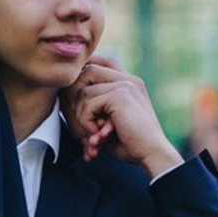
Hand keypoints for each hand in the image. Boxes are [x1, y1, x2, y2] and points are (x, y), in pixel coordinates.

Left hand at [66, 59, 182, 176]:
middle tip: (79, 124)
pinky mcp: (120, 95)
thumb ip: (93, 108)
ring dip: (80, 116)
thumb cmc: (130, 144)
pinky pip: (87, 104)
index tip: (73, 88)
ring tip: (92, 135)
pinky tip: (98, 136)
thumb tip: (64, 98)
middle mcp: (128, 80)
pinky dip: (86, 122)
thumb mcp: (108, 122)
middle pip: (87, 71)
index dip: (86, 68)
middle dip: (74, 96)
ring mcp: (125, 85)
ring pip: (83, 91)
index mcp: (130, 83)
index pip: (103, 61)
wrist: (153, 154)